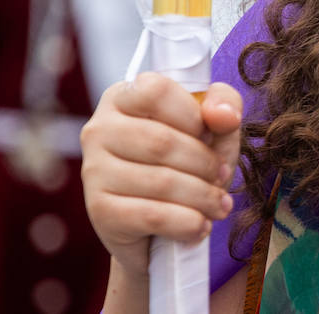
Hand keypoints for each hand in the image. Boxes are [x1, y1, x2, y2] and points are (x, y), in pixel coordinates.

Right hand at [81, 73, 243, 278]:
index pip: (156, 91)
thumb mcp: (214, 127)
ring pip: (160, 181)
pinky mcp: (100, 211)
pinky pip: (152, 215)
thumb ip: (225, 105)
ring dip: (202, 196)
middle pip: (162, 141)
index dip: (193, 115)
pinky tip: (200, 225)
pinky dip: (186, 223)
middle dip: (204, 163)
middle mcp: (99, 129)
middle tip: (221, 177)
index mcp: (123, 97)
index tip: (209, 135)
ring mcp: (94, 170)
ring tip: (219, 204)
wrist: (160, 226)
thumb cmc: (188, 163)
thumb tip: (223, 116)